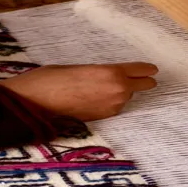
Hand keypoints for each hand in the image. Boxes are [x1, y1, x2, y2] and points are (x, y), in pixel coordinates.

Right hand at [0, 63, 158, 121]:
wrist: (35, 103)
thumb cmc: (51, 79)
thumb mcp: (78, 67)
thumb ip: (99, 71)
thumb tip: (106, 76)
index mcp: (111, 72)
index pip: (141, 70)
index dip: (147, 69)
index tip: (152, 68)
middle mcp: (117, 91)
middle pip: (144, 86)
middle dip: (142, 81)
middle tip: (141, 78)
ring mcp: (111, 107)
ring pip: (127, 97)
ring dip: (123, 92)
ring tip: (107, 86)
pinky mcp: (103, 119)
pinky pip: (115, 107)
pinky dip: (111, 102)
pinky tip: (97, 97)